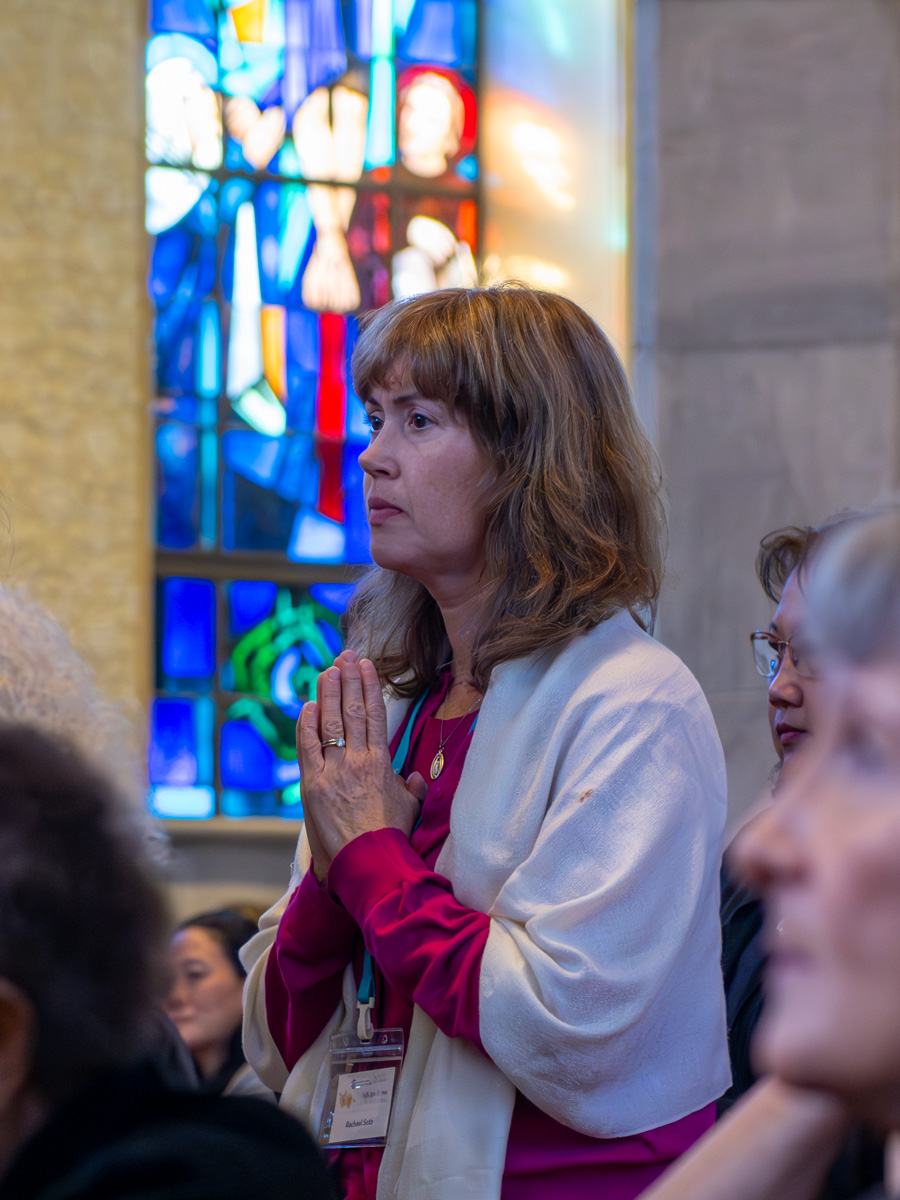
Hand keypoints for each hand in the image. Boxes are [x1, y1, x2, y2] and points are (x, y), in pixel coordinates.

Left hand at [297, 652, 427, 881]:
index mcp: (381, 763)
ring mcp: (333, 771)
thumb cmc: (391, 837)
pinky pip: (308, 747)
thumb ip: (412, 788)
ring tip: (326, 671)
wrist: (368, 864)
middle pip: (350, 711)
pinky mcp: (313, 785)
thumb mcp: (409, 808)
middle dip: (347, 680)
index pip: (374, 715)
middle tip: (345, 657)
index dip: (368, 687)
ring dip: (326, 693)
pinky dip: (306, 725)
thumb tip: (415, 777)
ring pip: (328, 723)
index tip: (365, 666)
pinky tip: (307, 705)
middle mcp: (357, 761)